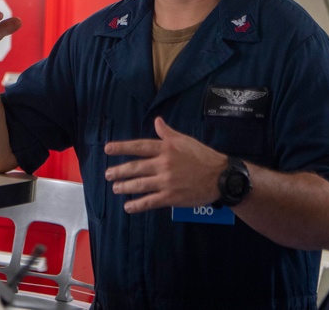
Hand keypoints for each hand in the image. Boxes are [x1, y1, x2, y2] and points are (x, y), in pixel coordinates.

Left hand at [104, 117, 226, 212]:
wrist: (220, 177)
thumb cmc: (203, 157)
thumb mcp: (186, 140)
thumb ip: (168, 133)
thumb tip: (158, 121)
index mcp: (166, 148)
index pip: (139, 146)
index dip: (121, 147)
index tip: (108, 149)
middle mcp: (163, 164)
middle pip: (135, 167)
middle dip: (119, 171)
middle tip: (108, 174)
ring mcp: (166, 181)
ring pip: (139, 184)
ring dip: (124, 187)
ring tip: (115, 188)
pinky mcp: (171, 197)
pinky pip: (149, 201)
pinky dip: (137, 205)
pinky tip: (128, 206)